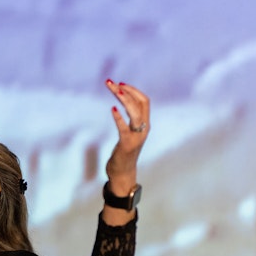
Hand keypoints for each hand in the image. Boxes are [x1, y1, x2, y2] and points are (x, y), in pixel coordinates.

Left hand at [105, 79, 149, 194]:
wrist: (123, 172)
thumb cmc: (124, 152)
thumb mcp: (128, 132)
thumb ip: (129, 120)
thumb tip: (120, 103)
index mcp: (145, 124)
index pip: (144, 101)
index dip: (133, 90)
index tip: (120, 83)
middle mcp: (143, 128)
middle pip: (139, 102)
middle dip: (125, 90)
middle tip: (111, 83)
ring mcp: (136, 136)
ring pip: (134, 112)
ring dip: (124, 98)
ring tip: (114, 89)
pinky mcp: (127, 144)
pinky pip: (124, 128)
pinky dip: (118, 117)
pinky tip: (112, 109)